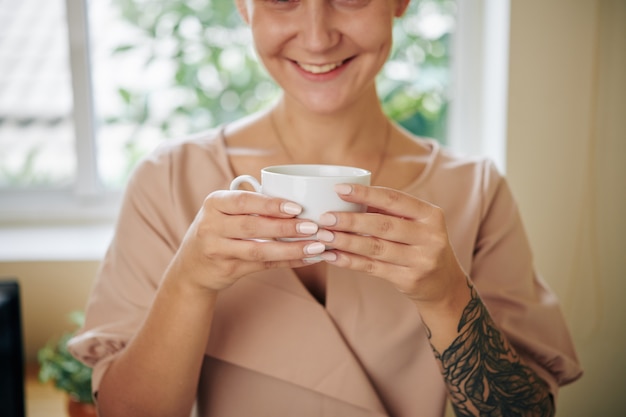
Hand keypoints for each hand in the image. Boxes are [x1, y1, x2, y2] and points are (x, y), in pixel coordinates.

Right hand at [166, 190, 325, 291]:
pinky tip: (307, 258)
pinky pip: (262, 266)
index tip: (297, 207)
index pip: (243, 201)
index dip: (271, 204)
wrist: (192, 266)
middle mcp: (211, 226)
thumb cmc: (219, 229)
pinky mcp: (227, 270)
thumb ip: (251, 204)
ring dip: (291, 249)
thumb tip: (300, 198)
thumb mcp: (224, 210)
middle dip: (286, 227)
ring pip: (259, 251)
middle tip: (314, 226)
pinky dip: (287, 262)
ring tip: (316, 245)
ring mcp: (217, 251)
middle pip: (253, 227)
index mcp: (214, 203)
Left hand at [315, 184, 466, 306]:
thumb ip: (388, 212)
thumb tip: (346, 199)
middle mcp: (430, 236)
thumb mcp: (416, 224)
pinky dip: (350, 261)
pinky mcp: (409, 279)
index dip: (365, 193)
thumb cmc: (421, 245)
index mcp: (431, 215)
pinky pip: (373, 268)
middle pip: (383, 224)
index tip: (338, 189)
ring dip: (345, 241)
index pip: (394, 199)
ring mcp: (421, 260)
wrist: (444, 285)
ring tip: (323, 236)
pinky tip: (332, 256)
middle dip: (350, 220)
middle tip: (325, 217)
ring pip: (376, 247)